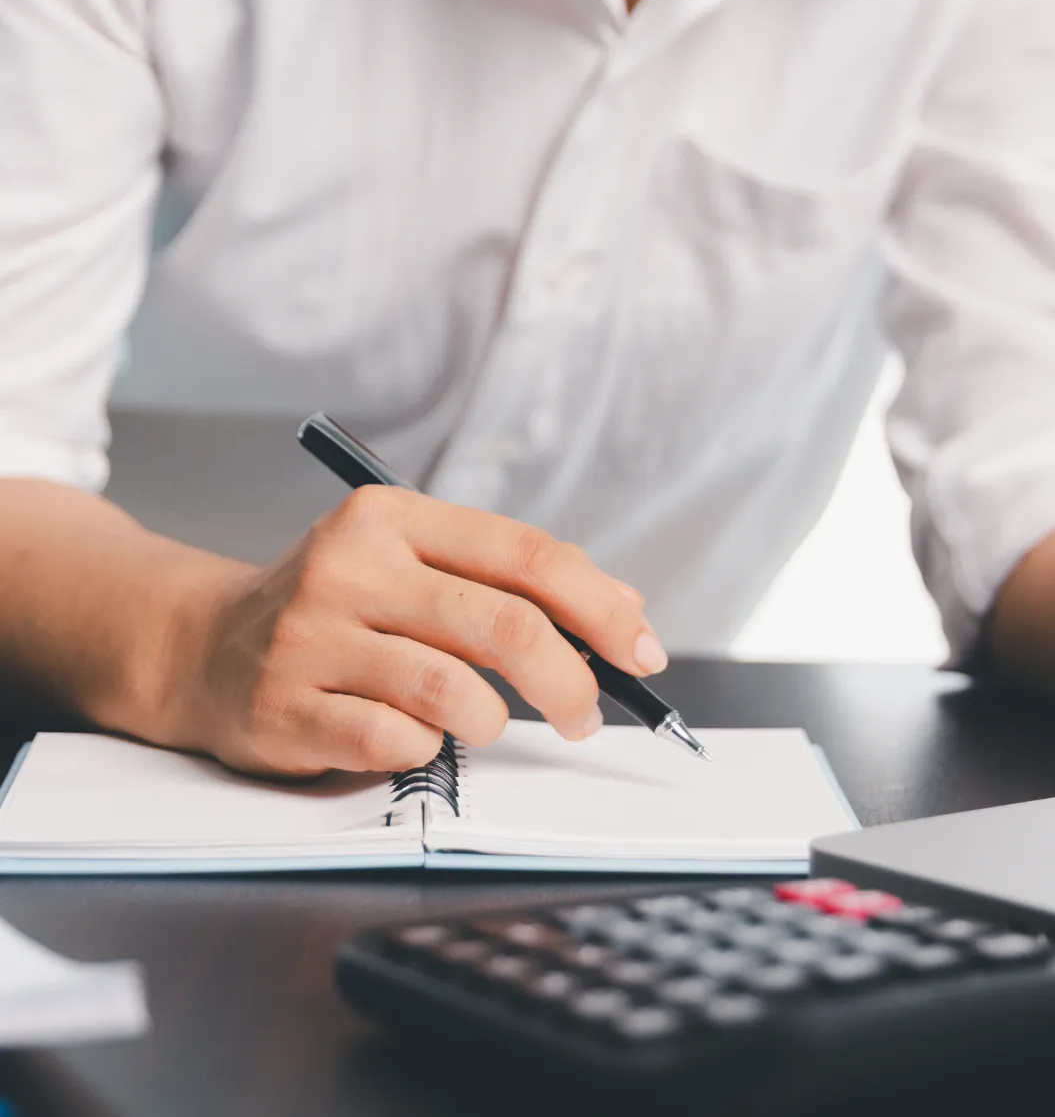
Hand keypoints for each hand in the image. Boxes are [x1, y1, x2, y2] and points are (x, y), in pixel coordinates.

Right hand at [158, 487, 665, 775]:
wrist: (202, 647)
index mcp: (396, 516)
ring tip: (478, 720)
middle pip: (506, 624)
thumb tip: (625, 611)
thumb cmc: (339, 609)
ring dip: (490, 719)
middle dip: (569, 680)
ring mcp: (312, 634)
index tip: (642, 652)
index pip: (529, 556)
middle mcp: (352, 564)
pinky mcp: (283, 705)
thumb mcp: (418, 567)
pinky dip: (423, 748)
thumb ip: (514, 582)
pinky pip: (395, 740)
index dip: (602, 608)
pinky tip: (406, 734)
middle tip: (585, 715)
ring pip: (455, 690)